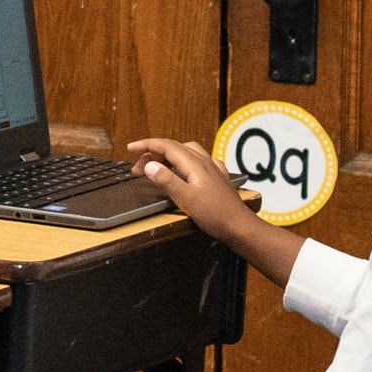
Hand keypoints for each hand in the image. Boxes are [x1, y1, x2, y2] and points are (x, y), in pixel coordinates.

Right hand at [125, 136, 268, 249]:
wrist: (240, 226)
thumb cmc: (215, 215)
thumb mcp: (185, 199)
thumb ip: (167, 180)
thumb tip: (150, 165)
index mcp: (194, 164)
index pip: (166, 146)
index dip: (147, 145)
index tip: (131, 148)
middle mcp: (204, 162)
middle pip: (174, 147)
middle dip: (153, 153)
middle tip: (138, 167)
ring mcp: (212, 169)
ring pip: (187, 151)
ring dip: (168, 155)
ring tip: (157, 166)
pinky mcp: (217, 178)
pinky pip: (199, 160)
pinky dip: (185, 160)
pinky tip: (186, 169)